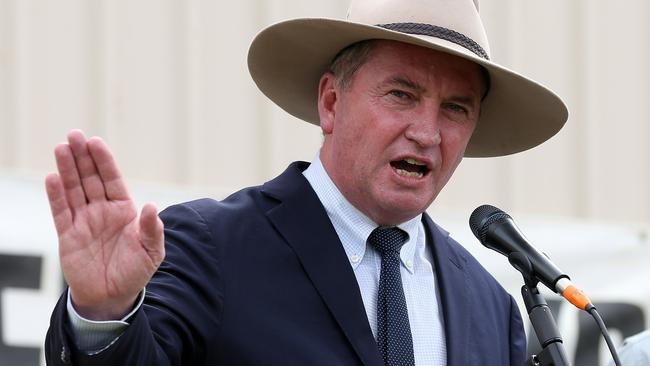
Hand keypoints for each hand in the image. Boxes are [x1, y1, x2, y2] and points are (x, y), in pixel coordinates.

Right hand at [45, 130, 164, 319]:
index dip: (104, 161)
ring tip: (61, 147)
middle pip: (90, 178)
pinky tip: (52, 177)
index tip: (96, 142)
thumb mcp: (152, 252)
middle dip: (83, 157)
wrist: (113, 297)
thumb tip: (151, 206)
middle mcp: (102, 211)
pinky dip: (56, 195)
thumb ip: (151, 229)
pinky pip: (60, 211)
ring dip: (67, 169)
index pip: (112, 179)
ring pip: (74, 189)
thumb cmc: (135, 272)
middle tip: (74, 134)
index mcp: (124, 210)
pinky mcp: (68, 235)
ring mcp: (84, 221)